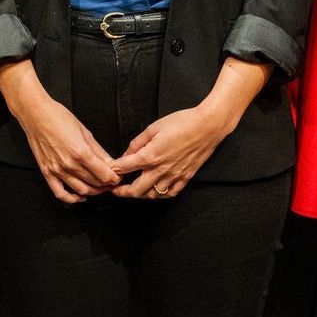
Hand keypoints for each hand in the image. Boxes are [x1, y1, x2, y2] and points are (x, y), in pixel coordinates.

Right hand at [0, 59, 120, 202]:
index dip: (115, 178)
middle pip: (95, 183)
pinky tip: (80, 196)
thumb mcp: (84, 131)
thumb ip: (98, 150)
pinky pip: (60, 193)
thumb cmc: (59, 117)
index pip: (105, 175)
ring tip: (100, 186)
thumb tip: (111, 163)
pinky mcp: (47, 172)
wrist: (35, 114)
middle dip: (107, 184)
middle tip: (112, 180)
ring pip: (81, 190)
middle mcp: (69, 164)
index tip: (118, 176)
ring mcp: (57, 170)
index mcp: (81, 152)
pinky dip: (72, 199)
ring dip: (94, 191)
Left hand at [112, 56, 271, 198]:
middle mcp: (161, 170)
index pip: (125, 169)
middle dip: (123, 192)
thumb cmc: (181, 122)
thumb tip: (126, 154)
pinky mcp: (186, 178)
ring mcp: (174, 176)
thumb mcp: (153, 127)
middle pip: (137, 190)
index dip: (114, 171)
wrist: (207, 126)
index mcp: (150, 156)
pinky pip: (171, 193)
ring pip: (153, 195)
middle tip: (115, 191)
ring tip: (134, 190)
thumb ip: (137, 142)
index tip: (108, 172)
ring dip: (141, 195)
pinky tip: (156, 191)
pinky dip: (161, 195)